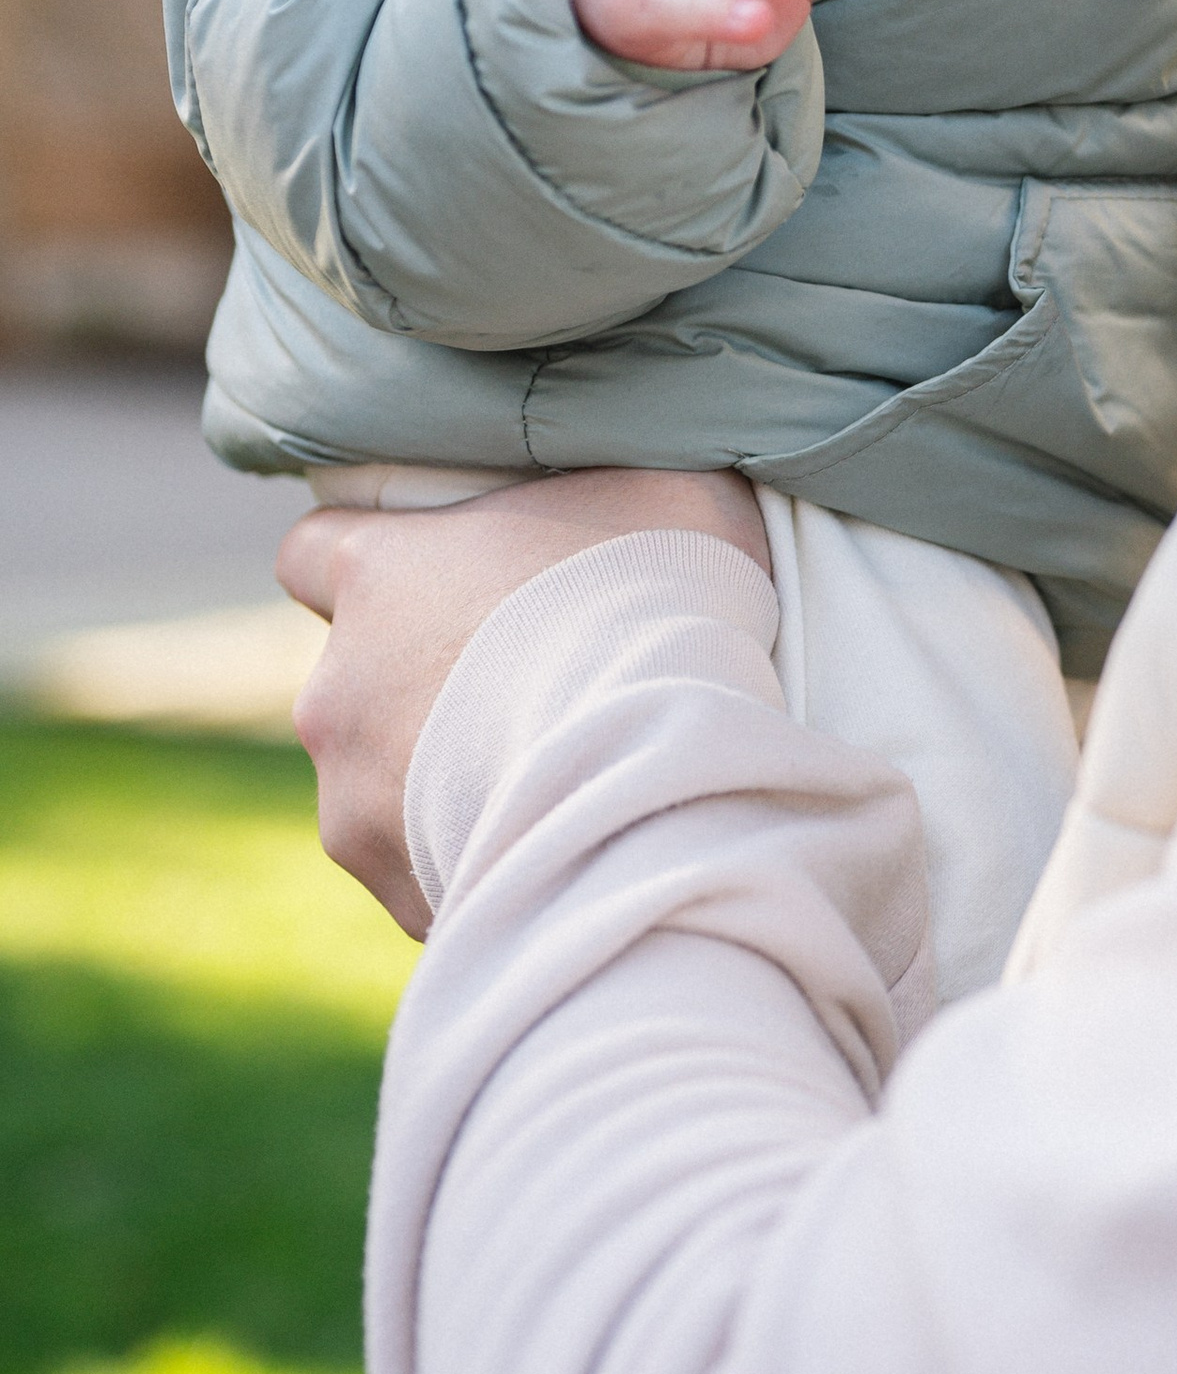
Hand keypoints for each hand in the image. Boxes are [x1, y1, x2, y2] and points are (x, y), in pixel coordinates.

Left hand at [278, 470, 769, 938]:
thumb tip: (654, 492)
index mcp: (379, 572)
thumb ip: (616, 492)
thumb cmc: (663, 608)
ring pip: (383, 784)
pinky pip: (419, 870)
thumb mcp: (667, 497)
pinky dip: (471, 859)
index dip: (373, 569)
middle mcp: (338, 684)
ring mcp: (351, 794)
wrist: (661, 772)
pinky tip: (551, 845)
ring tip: (550, 787)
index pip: (312, 553)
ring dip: (444, 783)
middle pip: (361, 681)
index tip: (431, 586)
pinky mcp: (390, 881)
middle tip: (532, 697)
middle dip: (429, 693)